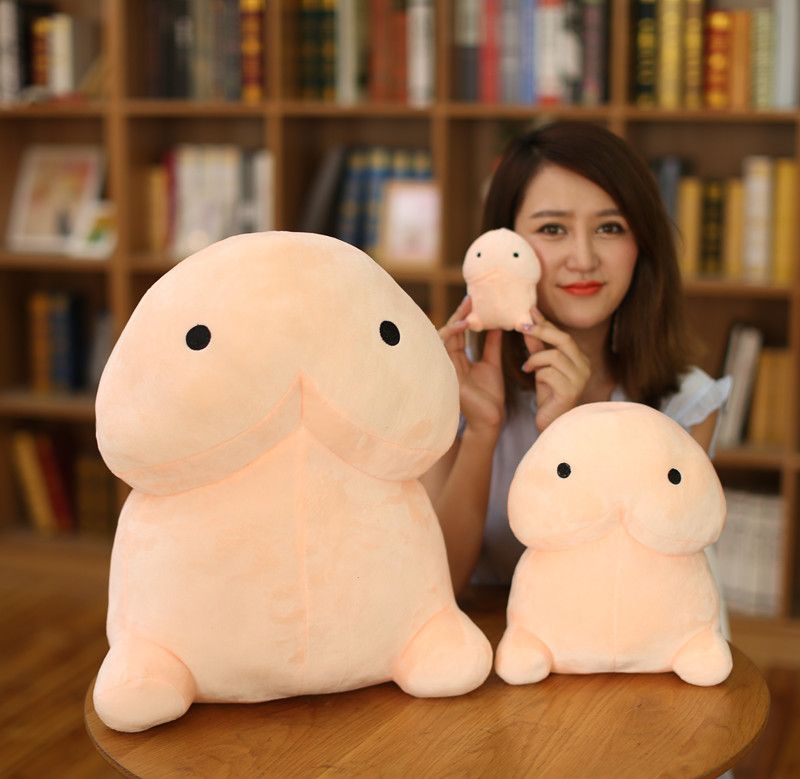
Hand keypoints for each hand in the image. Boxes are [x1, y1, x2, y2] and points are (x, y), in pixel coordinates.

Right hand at [438, 296, 504, 436]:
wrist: (490, 419)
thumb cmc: (490, 396)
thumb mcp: (492, 363)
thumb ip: (492, 345)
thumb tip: (498, 324)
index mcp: (458, 358)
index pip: (458, 332)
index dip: (465, 315)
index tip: (474, 299)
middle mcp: (449, 361)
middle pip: (450, 331)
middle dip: (460, 313)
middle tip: (472, 297)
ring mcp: (445, 366)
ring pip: (442, 336)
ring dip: (455, 320)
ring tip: (469, 307)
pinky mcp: (446, 372)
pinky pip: (443, 348)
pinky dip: (452, 334)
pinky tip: (464, 325)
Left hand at [520, 309, 590, 431]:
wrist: (552, 423)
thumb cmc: (549, 395)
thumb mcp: (541, 367)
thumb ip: (536, 347)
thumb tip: (527, 324)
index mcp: (579, 358)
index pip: (562, 334)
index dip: (545, 322)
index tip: (530, 310)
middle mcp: (584, 366)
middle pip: (564, 339)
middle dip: (541, 331)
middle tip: (520, 327)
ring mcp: (580, 379)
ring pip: (555, 356)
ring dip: (536, 359)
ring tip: (527, 367)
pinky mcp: (571, 391)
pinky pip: (550, 373)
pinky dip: (538, 373)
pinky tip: (533, 378)